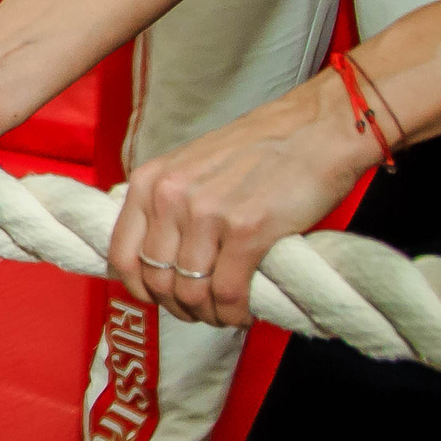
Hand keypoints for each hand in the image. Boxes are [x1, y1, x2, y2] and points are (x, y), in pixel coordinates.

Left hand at [109, 70, 379, 326]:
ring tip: (225, 312)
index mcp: (150, 181)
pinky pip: (227, 292)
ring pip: (189, 292)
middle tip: (201, 310)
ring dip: (208, 313)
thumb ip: (168, 205)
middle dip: (178, 306)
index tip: (161, 298)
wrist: (319, 127)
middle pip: (156, 281)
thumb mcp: (192, 167)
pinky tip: (245, 310)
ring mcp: (207, 214)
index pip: (121, 255)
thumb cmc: (261, 150)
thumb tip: (156, 259)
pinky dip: (234, 312)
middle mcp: (170, 197)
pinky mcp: (248, 230)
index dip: (140, 288)